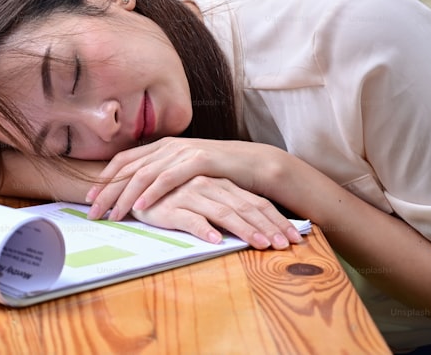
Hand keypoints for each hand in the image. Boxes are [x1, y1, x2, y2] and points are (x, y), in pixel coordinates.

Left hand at [85, 137, 301, 248]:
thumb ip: (163, 175)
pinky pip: (169, 178)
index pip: (124, 160)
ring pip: (145, 174)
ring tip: (112, 214)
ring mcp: (183, 151)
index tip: (88, 198)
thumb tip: (138, 192)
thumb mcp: (185, 171)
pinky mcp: (199, 160)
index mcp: (162, 146)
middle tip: (90, 212)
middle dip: (107, 191)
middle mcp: (168, 146)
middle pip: (128, 168)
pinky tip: (140, 206)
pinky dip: (152, 192)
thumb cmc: (219, 172)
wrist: (253, 164)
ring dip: (125, 196)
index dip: (104, 178)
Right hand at [126, 175, 299, 248]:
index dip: (277, 220)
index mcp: (223, 185)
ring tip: (261, 245)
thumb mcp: (207, 199)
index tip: (295, 238)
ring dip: (245, 230)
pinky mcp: (171, 206)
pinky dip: (204, 230)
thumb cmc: (176, 197)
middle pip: (247, 208)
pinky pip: (190, 219)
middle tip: (286, 246)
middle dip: (269, 228)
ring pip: (224, 213)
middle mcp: (211, 186)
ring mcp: (192, 195)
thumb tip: (260, 226)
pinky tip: (217, 241)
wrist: (136, 189)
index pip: (257, 203)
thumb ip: (229, 207)